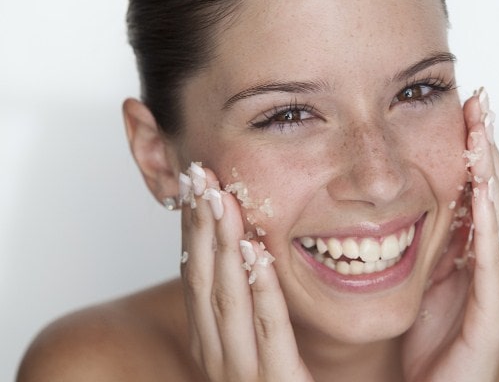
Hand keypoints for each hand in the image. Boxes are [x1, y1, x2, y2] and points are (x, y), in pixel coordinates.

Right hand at [179, 164, 313, 380]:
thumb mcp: (259, 344)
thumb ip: (250, 305)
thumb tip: (245, 249)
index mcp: (211, 344)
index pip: (196, 276)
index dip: (192, 228)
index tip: (193, 183)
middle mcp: (218, 357)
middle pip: (203, 280)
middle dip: (200, 225)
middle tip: (198, 174)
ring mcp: (243, 374)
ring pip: (227, 300)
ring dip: (221, 247)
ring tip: (220, 200)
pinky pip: (269, 331)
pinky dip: (261, 290)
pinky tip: (257, 254)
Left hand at [401, 88, 498, 381]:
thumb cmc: (430, 341)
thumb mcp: (427, 278)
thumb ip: (435, 240)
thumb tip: (420, 197)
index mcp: (486, 254)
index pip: (485, 190)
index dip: (479, 149)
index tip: (469, 106)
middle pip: (498, 193)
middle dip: (489, 147)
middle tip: (480, 101)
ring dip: (491, 172)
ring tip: (480, 130)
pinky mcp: (497, 312)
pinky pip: (493, 258)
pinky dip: (488, 221)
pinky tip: (481, 190)